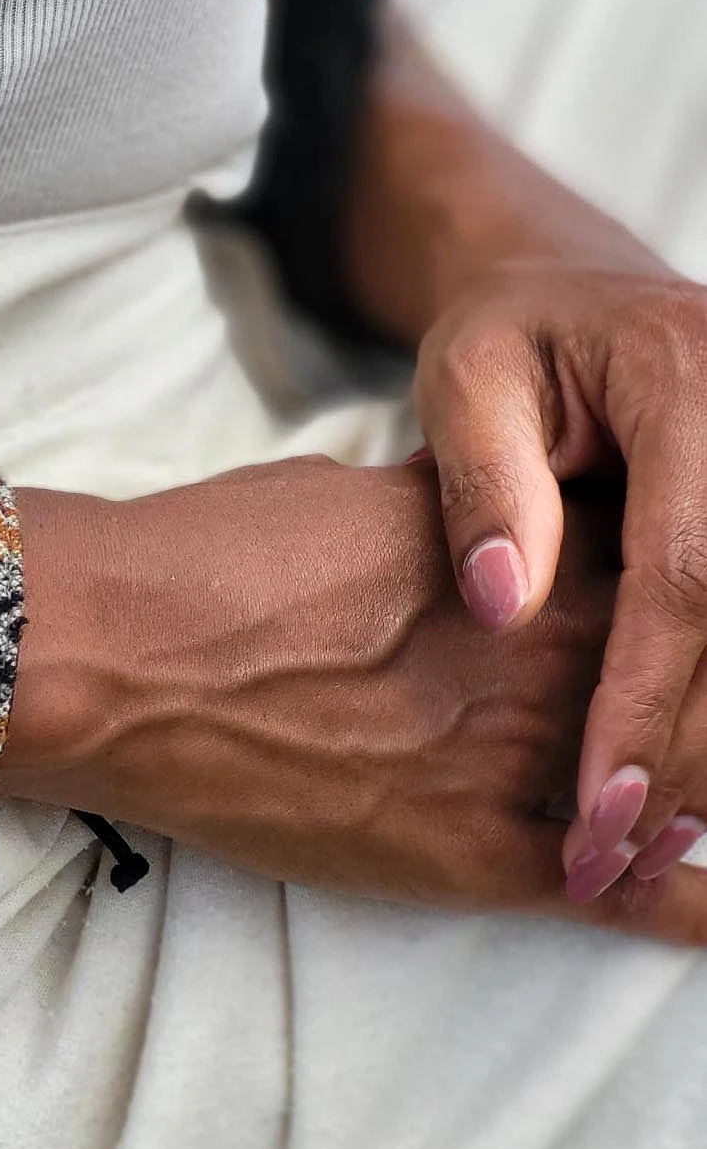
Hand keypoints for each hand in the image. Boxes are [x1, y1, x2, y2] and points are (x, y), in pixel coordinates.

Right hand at [2, 458, 706, 942]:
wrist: (115, 655)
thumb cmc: (213, 558)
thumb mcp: (352, 499)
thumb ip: (450, 518)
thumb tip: (484, 514)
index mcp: (520, 555)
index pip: (662, 570)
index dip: (683, 597)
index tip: (689, 616)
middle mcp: (540, 652)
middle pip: (685, 676)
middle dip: (701, 691)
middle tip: (702, 712)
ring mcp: (510, 759)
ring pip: (667, 785)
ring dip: (703, 788)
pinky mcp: (464, 853)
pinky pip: (608, 889)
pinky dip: (684, 905)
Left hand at [343, 8, 706, 903]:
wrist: (567, 295)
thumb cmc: (504, 342)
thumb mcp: (465, 380)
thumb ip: (483, 482)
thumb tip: (498, 604)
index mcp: (688, 378)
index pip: (687, 570)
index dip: (644, 699)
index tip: (598, 806)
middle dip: (692, 749)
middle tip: (615, 854)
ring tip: (647, 844)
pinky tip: (681, 783)